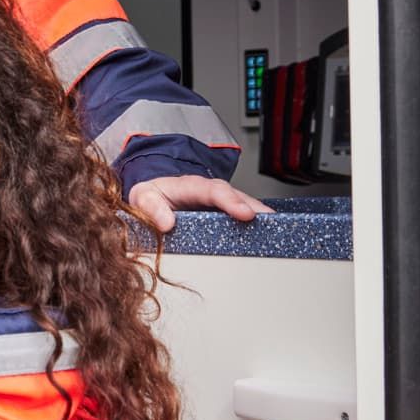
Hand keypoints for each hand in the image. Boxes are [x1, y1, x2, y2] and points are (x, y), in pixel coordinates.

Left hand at [129, 175, 272, 233]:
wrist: (151, 196)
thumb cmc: (149, 196)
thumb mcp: (142, 197)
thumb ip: (150, 207)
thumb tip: (166, 223)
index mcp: (189, 186)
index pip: (213, 190)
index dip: (231, 201)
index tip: (244, 214)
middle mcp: (209, 191)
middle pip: (236, 195)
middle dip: (254, 207)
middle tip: (269, 221)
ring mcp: (219, 201)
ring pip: (243, 203)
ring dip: (260, 215)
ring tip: (276, 228)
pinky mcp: (223, 213)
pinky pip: (241, 214)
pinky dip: (255, 223)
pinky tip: (268, 234)